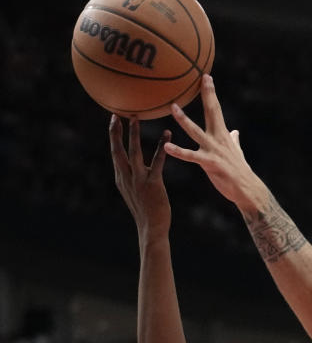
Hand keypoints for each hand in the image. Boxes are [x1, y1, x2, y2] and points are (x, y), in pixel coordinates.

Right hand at [109, 115, 171, 235]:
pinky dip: (162, 147)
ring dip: (133, 135)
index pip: (114, 153)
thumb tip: (135, 163)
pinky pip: (157, 162)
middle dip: (116, 132)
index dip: (113, 136)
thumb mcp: (133, 191)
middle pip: (117, 150)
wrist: (151, 228)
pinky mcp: (153, 185)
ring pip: (133, 153)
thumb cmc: (146, 210)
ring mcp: (138, 181)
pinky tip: (167, 134)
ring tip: (135, 118)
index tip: (113, 120)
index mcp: (121, 178)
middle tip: (116, 114)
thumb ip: (132, 175)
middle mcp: (126, 178)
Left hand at [164, 75, 261, 210]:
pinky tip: (167, 147)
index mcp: (223, 135)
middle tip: (201, 77)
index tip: (206, 76)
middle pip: (212, 112)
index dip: (210, 92)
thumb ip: (234, 141)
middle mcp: (218, 139)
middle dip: (207, 94)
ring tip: (173, 107)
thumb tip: (235, 132)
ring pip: (196, 131)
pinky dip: (179, 151)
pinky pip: (191, 156)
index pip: (216, 109)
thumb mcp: (237, 153)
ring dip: (184, 119)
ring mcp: (214, 150)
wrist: (248, 191)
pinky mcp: (210, 164)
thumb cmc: (241, 173)